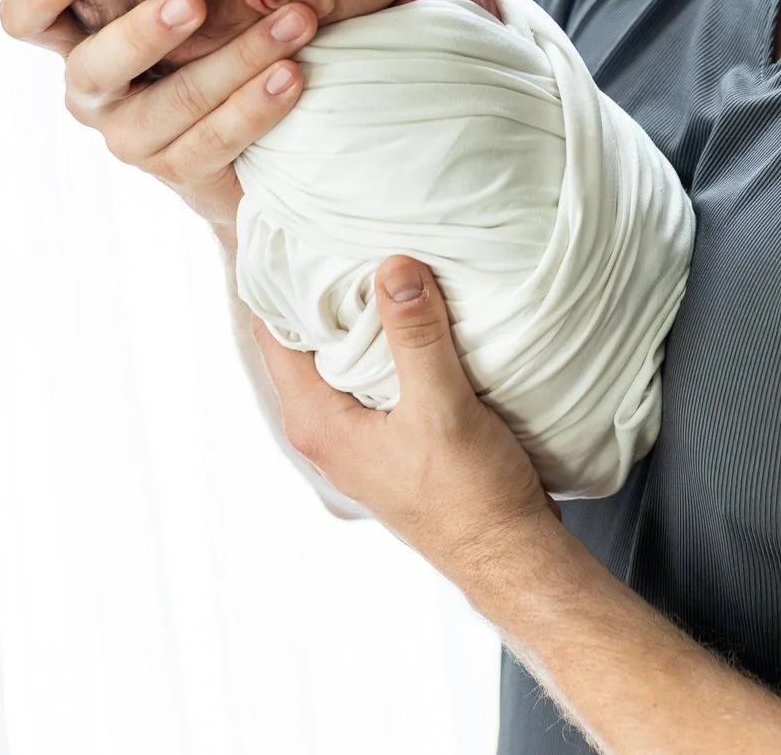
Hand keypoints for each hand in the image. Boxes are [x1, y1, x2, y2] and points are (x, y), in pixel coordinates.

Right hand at [0, 0, 316, 226]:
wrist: (259, 122)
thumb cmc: (230, 15)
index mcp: (80, 32)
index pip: (25, 19)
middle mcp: (93, 88)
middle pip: (93, 65)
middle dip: (141, 32)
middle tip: (191, 0)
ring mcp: (131, 137)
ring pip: (168, 104)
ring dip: (235, 60)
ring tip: (295, 22)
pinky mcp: (179, 173)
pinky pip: (212, 143)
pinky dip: (255, 106)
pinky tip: (293, 74)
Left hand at [256, 255, 559, 583]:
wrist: (507, 554)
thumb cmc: (469, 496)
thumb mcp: (443, 408)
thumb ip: (416, 337)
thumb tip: (392, 266)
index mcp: (317, 421)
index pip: (272, 330)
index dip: (279, 277)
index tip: (295, 226)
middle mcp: (324, 429)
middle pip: (305, 338)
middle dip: (320, 286)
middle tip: (342, 226)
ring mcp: (355, 435)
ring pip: (339, 355)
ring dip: (357, 313)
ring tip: (379, 256)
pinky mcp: (388, 438)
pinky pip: (370, 373)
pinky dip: (382, 340)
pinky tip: (412, 314)